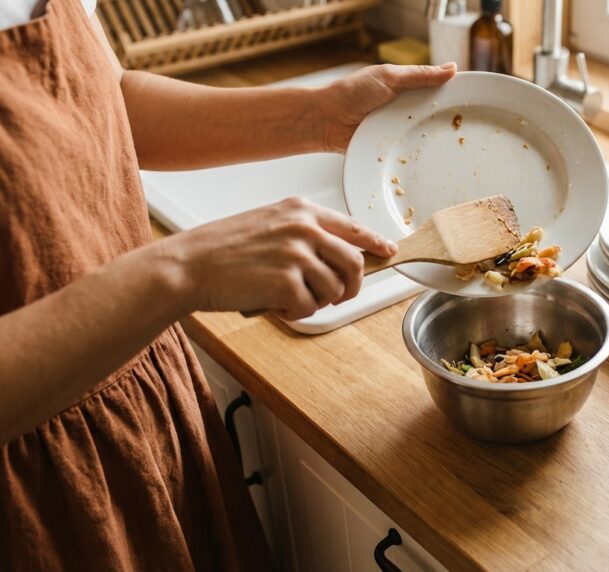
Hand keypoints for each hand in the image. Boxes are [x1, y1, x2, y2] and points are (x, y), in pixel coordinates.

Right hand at [156, 198, 396, 319]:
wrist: (188, 265)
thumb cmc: (222, 249)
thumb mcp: (268, 225)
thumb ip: (303, 234)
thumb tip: (337, 257)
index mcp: (301, 210)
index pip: (352, 227)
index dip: (375, 242)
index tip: (388, 251)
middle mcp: (304, 227)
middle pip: (354, 263)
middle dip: (350, 287)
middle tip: (336, 297)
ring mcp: (297, 254)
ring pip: (335, 290)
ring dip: (316, 302)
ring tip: (288, 297)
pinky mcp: (286, 281)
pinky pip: (309, 308)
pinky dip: (294, 313)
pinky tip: (274, 304)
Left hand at [320, 63, 456, 151]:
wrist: (326, 120)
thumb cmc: (352, 93)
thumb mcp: (390, 77)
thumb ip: (420, 75)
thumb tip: (452, 68)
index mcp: (406, 90)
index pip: (436, 93)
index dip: (453, 98)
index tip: (473, 104)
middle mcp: (404, 111)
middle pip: (433, 119)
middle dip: (446, 124)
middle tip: (468, 130)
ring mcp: (397, 131)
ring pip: (423, 138)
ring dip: (432, 143)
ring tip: (455, 148)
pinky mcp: (390, 149)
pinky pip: (408, 153)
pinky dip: (416, 156)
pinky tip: (431, 161)